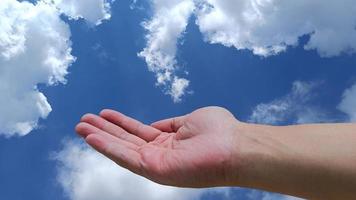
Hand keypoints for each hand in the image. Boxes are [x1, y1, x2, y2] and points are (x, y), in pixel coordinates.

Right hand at [75, 106, 241, 186]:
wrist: (235, 146)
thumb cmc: (219, 131)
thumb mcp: (189, 120)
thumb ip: (170, 124)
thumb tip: (155, 125)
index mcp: (168, 141)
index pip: (138, 132)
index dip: (120, 123)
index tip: (105, 114)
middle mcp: (159, 153)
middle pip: (125, 140)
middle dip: (104, 130)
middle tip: (83, 120)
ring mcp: (156, 163)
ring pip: (121, 149)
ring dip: (99, 138)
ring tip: (80, 126)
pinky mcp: (155, 169)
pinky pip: (125, 157)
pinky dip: (107, 147)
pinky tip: (92, 137)